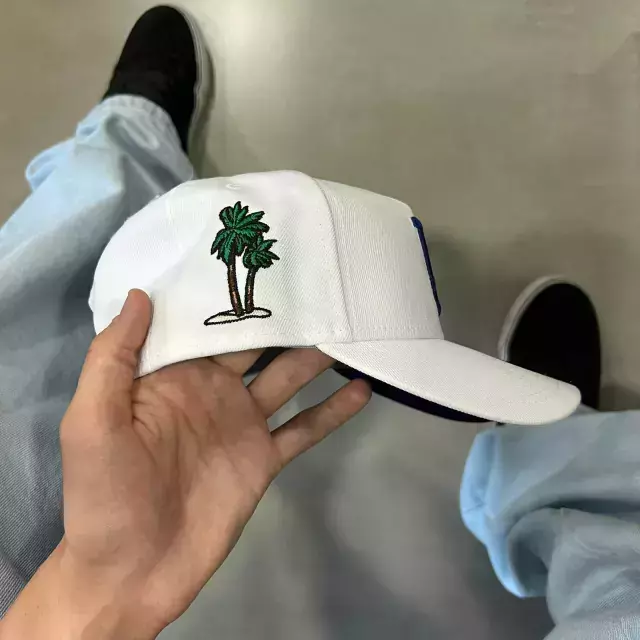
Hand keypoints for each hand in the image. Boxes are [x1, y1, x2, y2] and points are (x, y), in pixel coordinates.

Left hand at [1, 290, 370, 638]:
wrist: (134, 571)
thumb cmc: (104, 494)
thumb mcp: (91, 421)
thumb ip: (113, 357)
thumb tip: (142, 293)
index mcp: (171, 376)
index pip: (203, 323)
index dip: (227, 294)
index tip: (259, 258)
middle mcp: (212, 390)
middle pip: (254, 343)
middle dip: (282, 314)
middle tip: (319, 278)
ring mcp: (242, 424)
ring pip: (286, 377)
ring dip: (315, 354)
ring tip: (350, 322)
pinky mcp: (264, 458)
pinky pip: (305, 428)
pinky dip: (332, 410)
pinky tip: (361, 388)